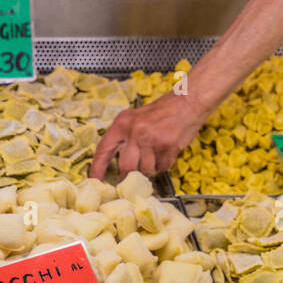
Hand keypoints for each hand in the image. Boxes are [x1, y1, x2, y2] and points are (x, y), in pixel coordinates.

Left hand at [89, 92, 205, 179]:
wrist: (188, 101)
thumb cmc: (161, 112)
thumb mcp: (135, 118)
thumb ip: (124, 137)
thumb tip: (116, 165)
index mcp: (122, 123)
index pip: (103, 149)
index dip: (97, 168)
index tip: (94, 181)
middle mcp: (135, 131)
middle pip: (126, 166)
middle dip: (130, 174)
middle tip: (134, 174)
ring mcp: (152, 139)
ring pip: (145, 170)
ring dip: (150, 168)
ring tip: (156, 153)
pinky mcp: (168, 146)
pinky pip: (161, 167)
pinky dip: (163, 164)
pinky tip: (167, 151)